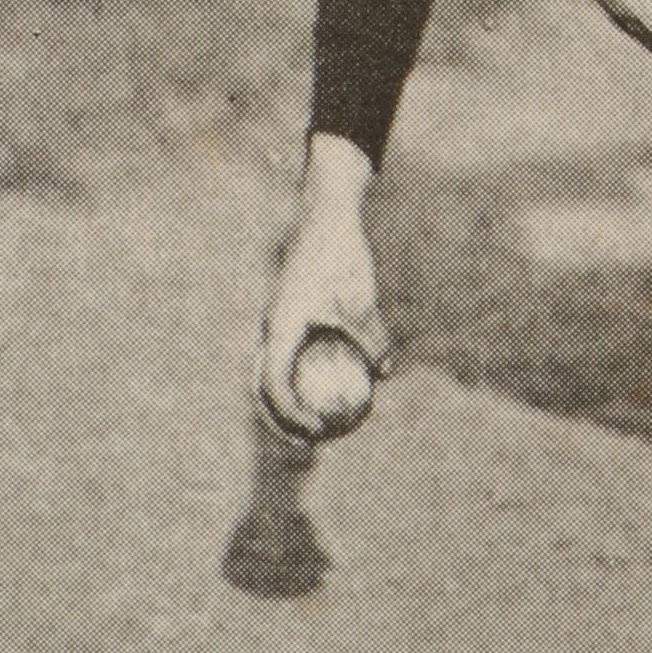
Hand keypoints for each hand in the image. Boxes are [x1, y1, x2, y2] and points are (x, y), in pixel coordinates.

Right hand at [257, 134, 390, 440]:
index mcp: (280, 326)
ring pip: (273, 370)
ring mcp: (277, 320)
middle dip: (284, 416)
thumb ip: (373, 337)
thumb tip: (386, 373)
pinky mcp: (288, 313)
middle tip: (313, 439)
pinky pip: (288, 353)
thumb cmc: (344, 254)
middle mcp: (271, 326)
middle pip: (265, 384)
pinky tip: (334, 382)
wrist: (327, 214)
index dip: (291, 413)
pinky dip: (302, 373)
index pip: (274, 383)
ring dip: (290, 397)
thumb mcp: (364, 299)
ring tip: (319, 421)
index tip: (318, 429)